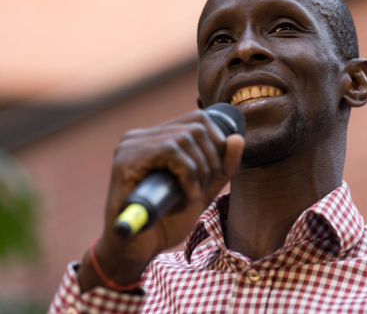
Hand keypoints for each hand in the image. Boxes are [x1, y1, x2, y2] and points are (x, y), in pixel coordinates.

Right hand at [78, 109, 243, 291]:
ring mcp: (130, 146)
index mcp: (156, 139)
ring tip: (193, 194)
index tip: (214, 172)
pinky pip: (170, 151)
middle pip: (196, 128)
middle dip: (210, 160)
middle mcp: (140, 137)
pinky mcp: (125, 161)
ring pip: (185, 138)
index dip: (217, 142)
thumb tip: (237, 138)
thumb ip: (222, 166)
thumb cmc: (167, 220)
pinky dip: (188, 174)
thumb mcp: (204, 189)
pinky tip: (186, 195)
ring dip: (200, 170)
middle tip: (203, 188)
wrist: (138, 251)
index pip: (198, 119)